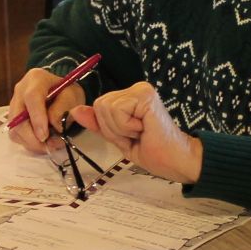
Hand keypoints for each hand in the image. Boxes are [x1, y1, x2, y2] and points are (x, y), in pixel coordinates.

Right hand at [7, 65, 87, 151]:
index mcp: (36, 78)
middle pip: (17, 118)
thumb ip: (62, 110)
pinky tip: (41, 141)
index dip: (37, 118)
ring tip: (48, 145)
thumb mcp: (71, 96)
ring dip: (31, 142)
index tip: (45, 136)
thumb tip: (55, 128)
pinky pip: (15, 134)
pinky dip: (28, 142)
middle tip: (49, 146)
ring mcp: (14, 104)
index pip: (32, 97)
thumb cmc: (67, 92)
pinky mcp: (13, 118)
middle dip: (32, 137)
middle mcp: (20, 90)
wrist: (60, 92)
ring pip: (14, 129)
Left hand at [70, 81, 202, 184]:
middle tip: (137, 134)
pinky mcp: (145, 95)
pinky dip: (126, 127)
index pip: (98, 107)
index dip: (109, 128)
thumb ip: (98, 124)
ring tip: (142, 132)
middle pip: (99, 105)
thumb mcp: (117, 138)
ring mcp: (141, 89)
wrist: (175, 160)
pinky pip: (117, 110)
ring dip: (121, 129)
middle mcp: (135, 89)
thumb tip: (75, 110)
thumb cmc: (153, 151)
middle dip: (113, 128)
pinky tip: (145, 128)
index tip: (132, 135)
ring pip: (106, 108)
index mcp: (128, 98)